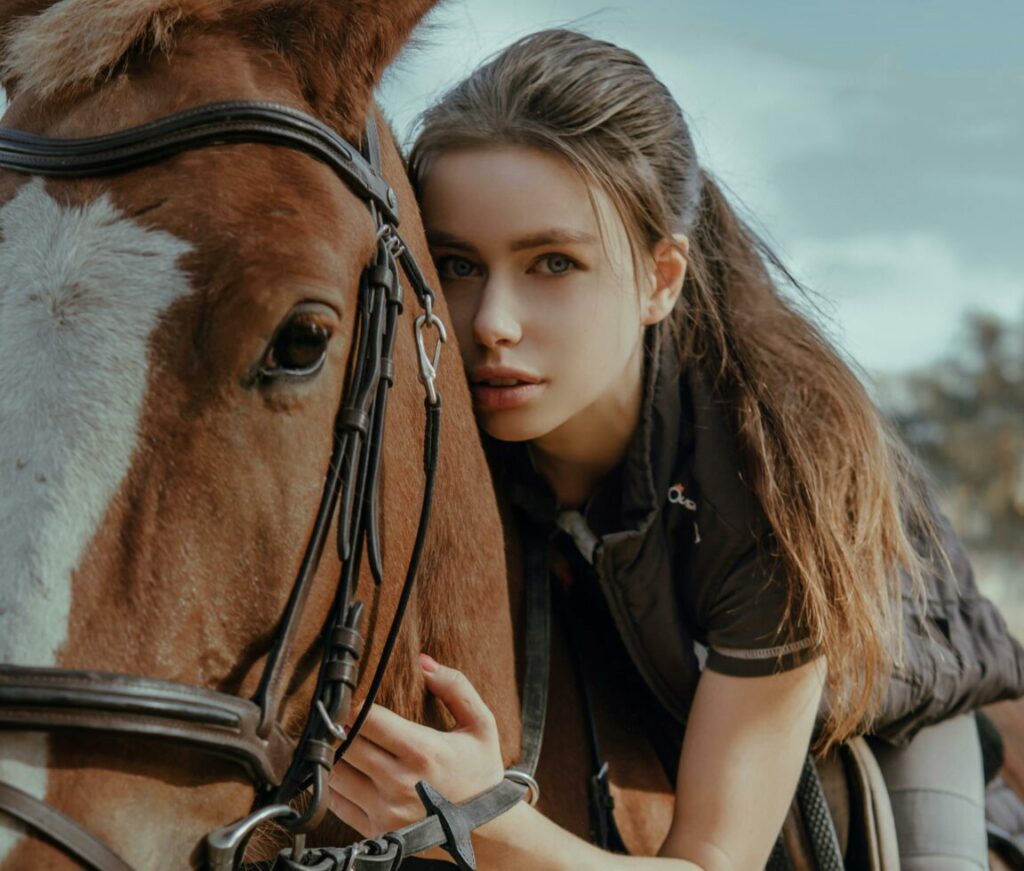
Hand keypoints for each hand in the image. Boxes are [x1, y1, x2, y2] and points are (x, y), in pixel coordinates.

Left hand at [328, 654, 504, 837]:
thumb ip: (455, 687)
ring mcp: (386, 811)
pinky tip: (349, 771)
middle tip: (341, 718)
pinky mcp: (377, 832)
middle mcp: (400, 783)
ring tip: (342, 743)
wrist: (488, 829)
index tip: (354, 700)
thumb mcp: (481, 724)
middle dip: (340, 728)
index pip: (367, 719)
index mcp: (423, 751)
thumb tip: (422, 661)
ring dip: (335, 755)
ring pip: (335, 774)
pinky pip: (337, 803)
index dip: (354, 706)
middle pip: (346, 745)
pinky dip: (336, 785)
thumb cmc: (481, 771)